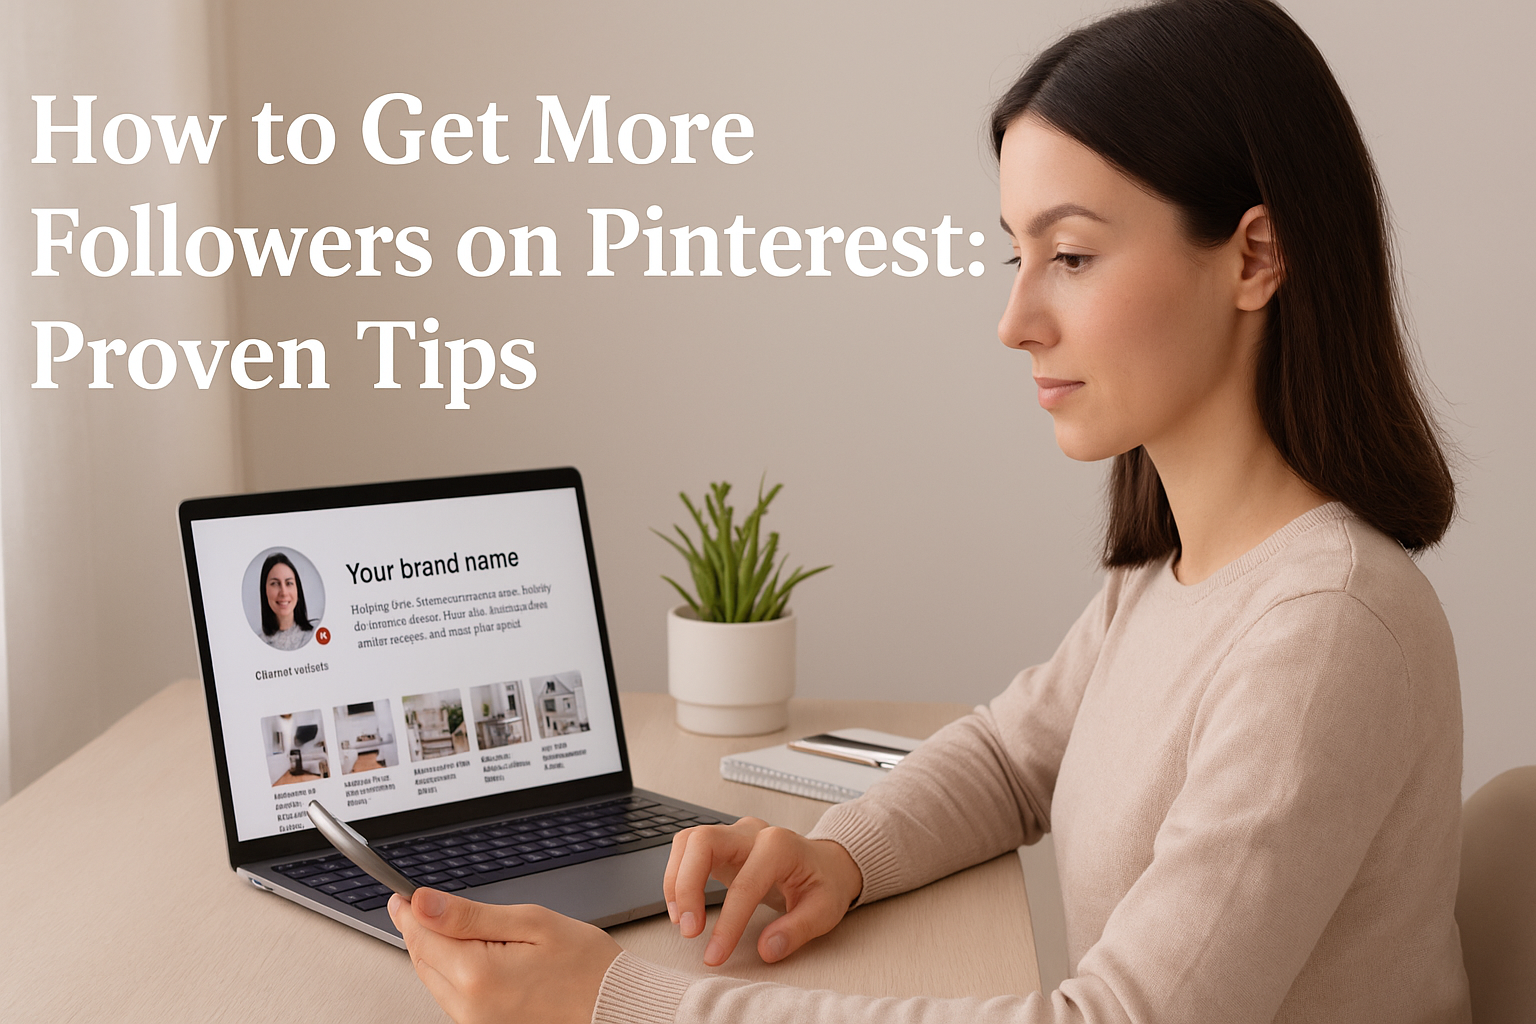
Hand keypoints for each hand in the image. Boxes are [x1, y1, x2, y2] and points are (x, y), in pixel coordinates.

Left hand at [388, 888, 620, 1023]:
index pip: (422, 936)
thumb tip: (423, 903)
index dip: (408, 910)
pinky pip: (452, 995)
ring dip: (435, 950)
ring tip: (455, 926)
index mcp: (478, 975)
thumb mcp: (531, 922)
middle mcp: (469, 1006)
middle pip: (422, 959)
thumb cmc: (584, 965)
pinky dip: (452, 971)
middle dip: (420, 929)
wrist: (611, 1005)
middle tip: (422, 903)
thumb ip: (470, 915)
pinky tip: (471, 954)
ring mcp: (475, 1021)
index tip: (401, 894)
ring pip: (433, 978)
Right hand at [663, 816, 862, 966]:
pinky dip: (677, 877)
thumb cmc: (825, 883)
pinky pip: (688, 851)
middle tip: (688, 929)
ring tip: (680, 920)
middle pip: (702, 841)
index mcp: (779, 846)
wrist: (827, 863)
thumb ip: (796, 930)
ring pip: (688, 841)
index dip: (727, 923)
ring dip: (676, 880)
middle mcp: (752, 833)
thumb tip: (766, 949)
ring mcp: (734, 835)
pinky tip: (682, 907)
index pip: (744, 883)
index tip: (715, 955)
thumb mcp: (824, 910)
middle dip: (686, 885)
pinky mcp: (722, 846)